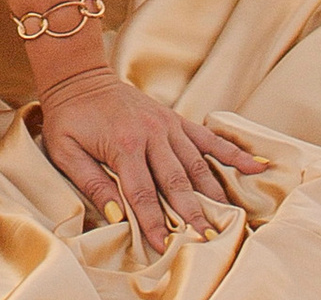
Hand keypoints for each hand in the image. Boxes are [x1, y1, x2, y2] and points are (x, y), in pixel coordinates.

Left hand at [35, 65, 265, 251]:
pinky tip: (255, 166)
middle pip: (176, 181)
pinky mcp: (175, 119)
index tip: (166, 245)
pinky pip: (208, 138)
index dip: (154, 221)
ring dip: (213, 193)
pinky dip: (232, 152)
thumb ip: (92, 182)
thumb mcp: (65, 150)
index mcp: (123, 143)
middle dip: (192, 213)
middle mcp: (151, 133)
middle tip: (208, 239)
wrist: (78, 76)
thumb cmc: (69, 116)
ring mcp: (167, 124)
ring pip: (196, 164)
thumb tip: (118, 216)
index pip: (142, 192)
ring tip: (229, 219)